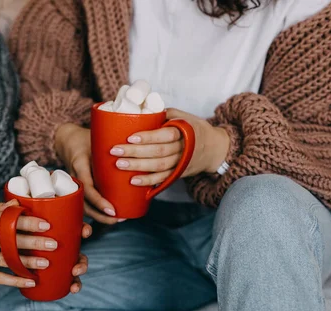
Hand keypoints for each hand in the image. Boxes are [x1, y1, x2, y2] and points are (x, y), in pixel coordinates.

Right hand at [0, 200, 91, 291]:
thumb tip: (19, 204)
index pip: (4, 220)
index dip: (26, 223)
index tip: (45, 225)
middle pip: (6, 241)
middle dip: (32, 243)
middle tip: (52, 245)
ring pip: (3, 260)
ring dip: (26, 263)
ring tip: (46, 263)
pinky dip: (14, 280)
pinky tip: (30, 281)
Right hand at [55, 123, 120, 224]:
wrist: (68, 140)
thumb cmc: (87, 138)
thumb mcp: (97, 139)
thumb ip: (114, 146)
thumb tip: (140, 152)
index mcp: (79, 165)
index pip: (87, 187)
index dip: (99, 201)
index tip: (112, 210)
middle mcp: (75, 178)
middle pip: (84, 204)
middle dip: (100, 215)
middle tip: (118, 219)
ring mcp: (75, 186)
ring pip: (83, 206)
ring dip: (98, 217)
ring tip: (116, 220)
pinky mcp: (79, 188)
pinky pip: (84, 203)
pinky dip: (94, 212)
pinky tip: (107, 218)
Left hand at [109, 109, 229, 186]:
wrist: (214, 149)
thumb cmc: (193, 128)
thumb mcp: (183, 116)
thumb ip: (164, 114)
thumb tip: (139, 109)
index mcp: (184, 131)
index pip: (166, 135)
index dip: (148, 137)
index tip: (130, 137)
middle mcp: (183, 149)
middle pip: (158, 152)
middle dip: (135, 152)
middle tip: (115, 151)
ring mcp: (181, 163)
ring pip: (158, 166)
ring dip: (138, 167)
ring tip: (119, 165)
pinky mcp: (178, 174)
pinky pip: (162, 179)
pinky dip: (148, 181)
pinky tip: (133, 181)